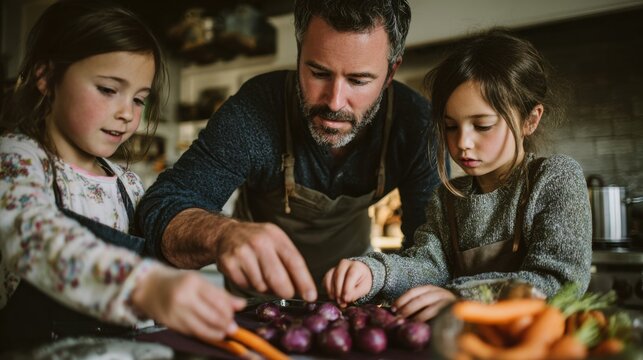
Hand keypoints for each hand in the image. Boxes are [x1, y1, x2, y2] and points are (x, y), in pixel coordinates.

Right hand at [132, 267, 246, 341]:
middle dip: (226, 323)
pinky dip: (205, 334)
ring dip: (217, 332)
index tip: (236, 313)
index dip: (230, 310)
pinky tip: (212, 334)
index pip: (219, 300)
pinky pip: (193, 332)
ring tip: (225, 332)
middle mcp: (184, 297)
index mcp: (193, 282)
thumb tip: (241, 304)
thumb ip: (219, 293)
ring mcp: (176, 312)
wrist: (146, 286)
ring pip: (203, 327)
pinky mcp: (171, 323)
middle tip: (233, 326)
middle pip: (213, 315)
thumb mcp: (198, 281)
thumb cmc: (175, 281)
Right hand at [216, 221, 316, 301]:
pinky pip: (245, 286)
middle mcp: (259, 242)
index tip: (310, 296)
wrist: (226, 234)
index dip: (304, 281)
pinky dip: (249, 286)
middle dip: (286, 291)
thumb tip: (303, 288)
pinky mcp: (228, 263)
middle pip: (277, 277)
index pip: (294, 261)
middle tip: (287, 294)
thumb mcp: (276, 241)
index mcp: (275, 236)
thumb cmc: (257, 242)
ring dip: (265, 288)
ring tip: (262, 276)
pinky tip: (248, 275)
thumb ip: (289, 261)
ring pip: (261, 285)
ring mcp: (242, 252)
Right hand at [323, 259, 371, 307]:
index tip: (346, 299)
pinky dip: (327, 289)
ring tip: (338, 300)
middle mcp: (344, 264)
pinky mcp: (329, 272)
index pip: (350, 276)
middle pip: (338, 277)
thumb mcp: (364, 288)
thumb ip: (356, 293)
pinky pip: (325, 280)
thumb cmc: (362, 281)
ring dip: (332, 292)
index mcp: (356, 266)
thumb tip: (346, 298)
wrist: (359, 275)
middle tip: (342, 302)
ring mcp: (335, 267)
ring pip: (330, 278)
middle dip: (339, 292)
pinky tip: (333, 296)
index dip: (347, 289)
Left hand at [392, 285, 455, 321]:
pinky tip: (423, 327)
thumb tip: (397, 312)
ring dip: (417, 317)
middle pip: (419, 300)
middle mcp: (438, 292)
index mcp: (429, 288)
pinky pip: (439, 317)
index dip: (401, 300)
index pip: (413, 292)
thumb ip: (416, 303)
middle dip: (407, 309)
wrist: (462, 309)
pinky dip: (430, 322)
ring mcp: (446, 302)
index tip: (392, 308)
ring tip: (409, 323)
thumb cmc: (439, 306)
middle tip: (399, 318)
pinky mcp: (452, 312)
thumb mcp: (428, 300)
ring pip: (429, 309)